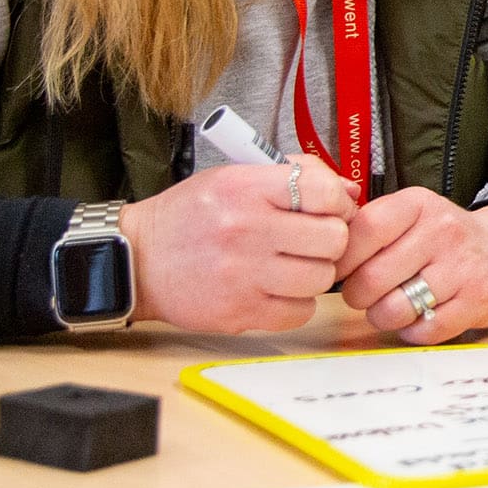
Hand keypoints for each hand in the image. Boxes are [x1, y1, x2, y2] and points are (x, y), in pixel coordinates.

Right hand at [120, 154, 357, 332]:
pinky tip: (277, 290)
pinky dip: (296, 304)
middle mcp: (246, 229)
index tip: (330, 211)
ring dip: (314, 273)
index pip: (324, 192)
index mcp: (246, 188)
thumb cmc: (190, 216)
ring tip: (291, 266)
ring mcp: (242, 274)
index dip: (338, 203)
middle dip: (330, 240)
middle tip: (312, 242)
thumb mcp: (234, 176)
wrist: (137, 259)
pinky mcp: (238, 312)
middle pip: (332, 239)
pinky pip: (300, 312)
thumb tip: (350, 191)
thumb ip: (293, 175)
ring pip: (321, 278)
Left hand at [336, 189, 487, 343]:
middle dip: (357, 296)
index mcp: (419, 205)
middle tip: (364, 294)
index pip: (361, 232)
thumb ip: (369, 226)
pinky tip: (418, 316)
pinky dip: (412, 330)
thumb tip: (319, 254)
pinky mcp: (476, 303)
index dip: (341, 260)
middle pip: (370, 279)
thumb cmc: (444, 238)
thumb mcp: (412, 213)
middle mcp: (442, 232)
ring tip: (391, 307)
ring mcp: (462, 269)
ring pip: (393, 309)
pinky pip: (422, 330)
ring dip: (383, 316)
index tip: (340, 270)